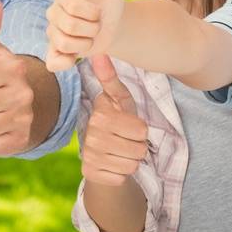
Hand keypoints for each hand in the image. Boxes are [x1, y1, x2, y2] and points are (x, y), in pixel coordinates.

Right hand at [45, 0, 124, 71]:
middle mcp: (52, 12)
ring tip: (91, 37)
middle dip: (91, 29)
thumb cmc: (109, 0)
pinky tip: (76, 58)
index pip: (71, 5)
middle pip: (67, 26)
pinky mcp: (55, 53)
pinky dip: (65, 62)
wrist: (113, 25)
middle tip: (97, 25)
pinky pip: (53, 62)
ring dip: (86, 44)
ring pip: (63, 43)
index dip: (90, 12)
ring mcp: (52, 33)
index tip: (98, 10)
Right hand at [79, 56, 148, 186]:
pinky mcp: (89, 173)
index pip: (142, 130)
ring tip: (121, 152)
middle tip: (127, 141)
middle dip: (138, 147)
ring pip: (132, 164)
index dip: (141, 130)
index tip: (129, 126)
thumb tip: (99, 53)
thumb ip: (111, 79)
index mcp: (101, 115)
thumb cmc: (116, 122)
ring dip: (131, 160)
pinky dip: (121, 173)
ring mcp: (89, 156)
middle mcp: (92, 136)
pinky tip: (113, 164)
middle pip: (139, 150)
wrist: (100, 153)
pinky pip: (122, 177)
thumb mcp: (119, 100)